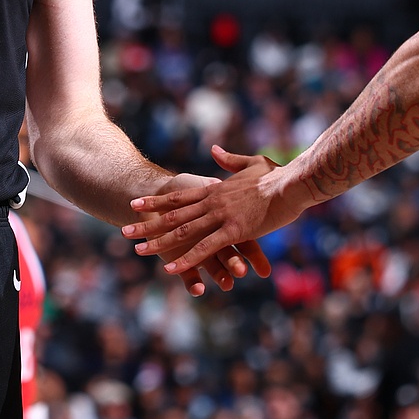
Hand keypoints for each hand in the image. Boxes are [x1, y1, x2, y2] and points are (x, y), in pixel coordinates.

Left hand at [124, 145, 312, 275]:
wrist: (293, 183)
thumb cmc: (277, 175)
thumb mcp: (251, 163)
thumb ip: (230, 160)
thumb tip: (214, 150)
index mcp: (215, 190)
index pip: (178, 196)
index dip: (156, 202)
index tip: (135, 204)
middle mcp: (212, 203)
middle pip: (173, 215)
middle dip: (148, 224)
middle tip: (125, 231)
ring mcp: (221, 216)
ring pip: (183, 232)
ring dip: (159, 242)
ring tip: (138, 251)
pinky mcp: (234, 230)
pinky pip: (206, 248)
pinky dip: (187, 259)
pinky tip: (171, 268)